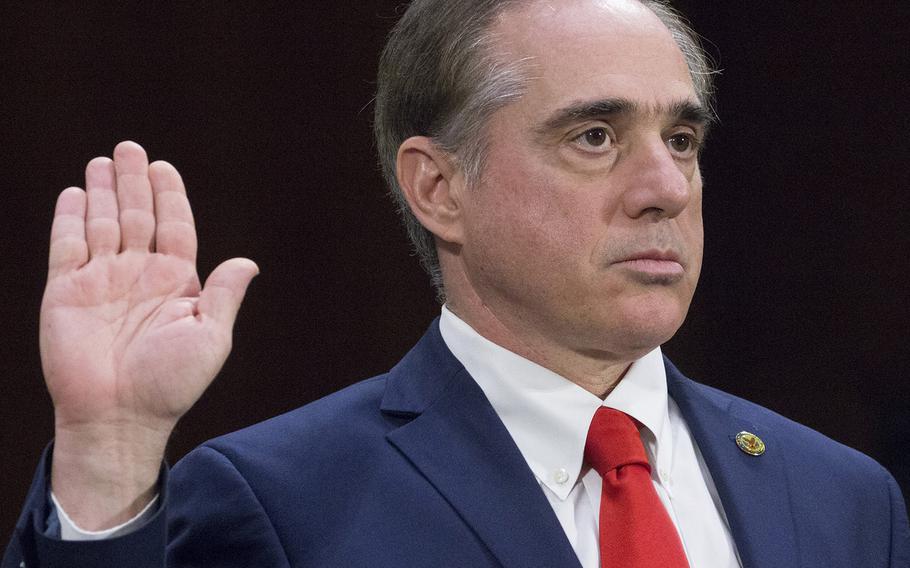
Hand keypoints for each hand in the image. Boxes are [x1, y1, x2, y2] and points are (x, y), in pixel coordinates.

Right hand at [42, 141, 257, 528]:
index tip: (163, 168)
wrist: (120, 416)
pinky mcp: (65, 291)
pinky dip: (69, 218)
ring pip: (102, 223)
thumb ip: (224, 295)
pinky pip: (66, 246)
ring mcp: (101, 281)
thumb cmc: (170, 383)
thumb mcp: (210, 337)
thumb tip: (249, 262)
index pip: (173, 227)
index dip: (169, 197)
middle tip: (130, 148)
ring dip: (102, 192)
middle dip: (133, 182)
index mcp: (175, 283)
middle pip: (137, 216)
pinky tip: (72, 193)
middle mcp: (138, 276)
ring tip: (103, 161)